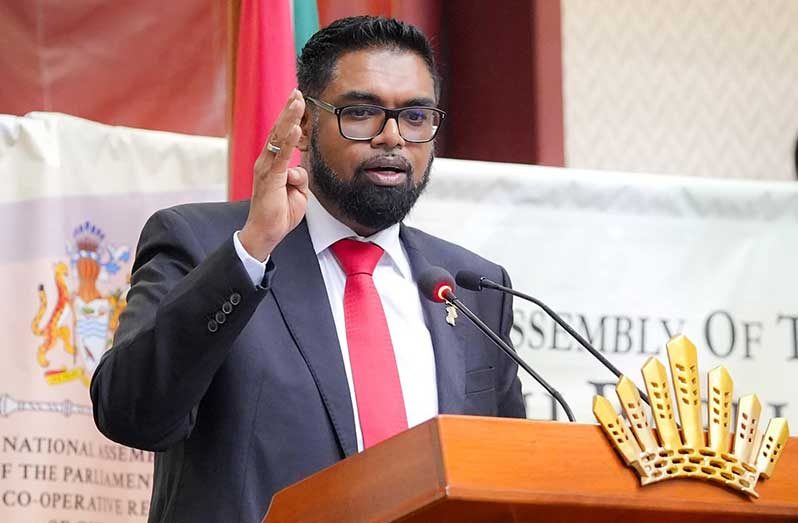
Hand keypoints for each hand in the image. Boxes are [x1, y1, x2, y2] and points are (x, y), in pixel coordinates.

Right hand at [239, 90, 308, 260]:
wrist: (266, 232)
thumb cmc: (280, 213)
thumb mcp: (297, 192)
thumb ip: (299, 177)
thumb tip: (299, 170)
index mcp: (272, 164)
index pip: (281, 136)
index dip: (289, 117)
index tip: (297, 100)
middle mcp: (266, 162)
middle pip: (278, 131)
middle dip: (288, 111)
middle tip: (297, 92)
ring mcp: (266, 169)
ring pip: (278, 138)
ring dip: (289, 119)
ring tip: (297, 102)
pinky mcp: (270, 178)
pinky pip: (281, 156)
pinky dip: (288, 141)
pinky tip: (294, 128)